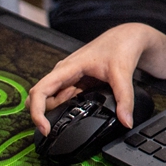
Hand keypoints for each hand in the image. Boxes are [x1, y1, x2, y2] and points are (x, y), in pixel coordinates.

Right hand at [27, 22, 161, 134]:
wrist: (128, 37)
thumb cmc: (121, 46)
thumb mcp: (123, 73)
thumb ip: (124, 99)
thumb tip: (126, 121)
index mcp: (67, 68)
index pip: (39, 90)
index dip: (37, 112)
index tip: (45, 129)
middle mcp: (64, 72)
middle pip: (40, 97)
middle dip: (46, 113)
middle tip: (64, 121)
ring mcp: (69, 77)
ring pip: (52, 98)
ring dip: (57, 110)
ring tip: (78, 111)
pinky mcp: (76, 81)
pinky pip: (64, 97)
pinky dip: (67, 106)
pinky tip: (81, 109)